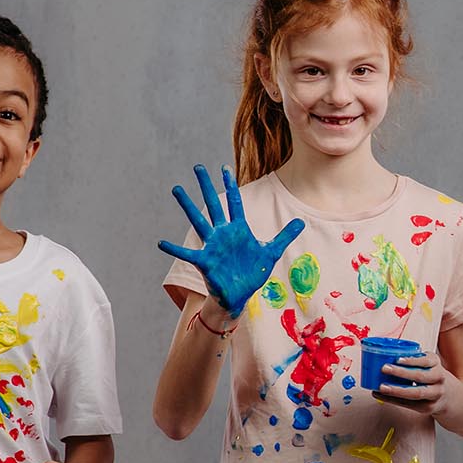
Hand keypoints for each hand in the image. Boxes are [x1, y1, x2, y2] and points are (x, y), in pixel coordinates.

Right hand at [157, 164, 304, 316]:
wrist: (240, 294)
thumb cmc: (252, 273)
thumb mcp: (270, 252)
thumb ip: (284, 236)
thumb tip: (301, 222)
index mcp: (239, 230)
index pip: (234, 202)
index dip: (230, 185)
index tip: (224, 168)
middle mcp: (223, 234)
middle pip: (214, 205)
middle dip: (207, 186)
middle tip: (198, 167)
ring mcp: (212, 246)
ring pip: (199, 221)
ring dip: (187, 206)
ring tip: (177, 189)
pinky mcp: (205, 262)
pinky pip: (188, 253)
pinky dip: (174, 249)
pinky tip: (161, 243)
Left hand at [376, 353, 456, 417]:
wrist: (449, 395)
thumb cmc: (430, 375)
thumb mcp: (428, 364)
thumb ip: (413, 359)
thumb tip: (385, 355)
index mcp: (436, 364)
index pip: (425, 361)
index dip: (411, 360)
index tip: (397, 359)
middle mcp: (438, 379)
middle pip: (420, 376)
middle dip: (401, 373)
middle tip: (384, 369)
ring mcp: (435, 395)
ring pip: (416, 393)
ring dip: (397, 390)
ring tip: (381, 387)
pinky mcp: (428, 408)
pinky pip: (409, 404)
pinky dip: (393, 400)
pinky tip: (380, 395)